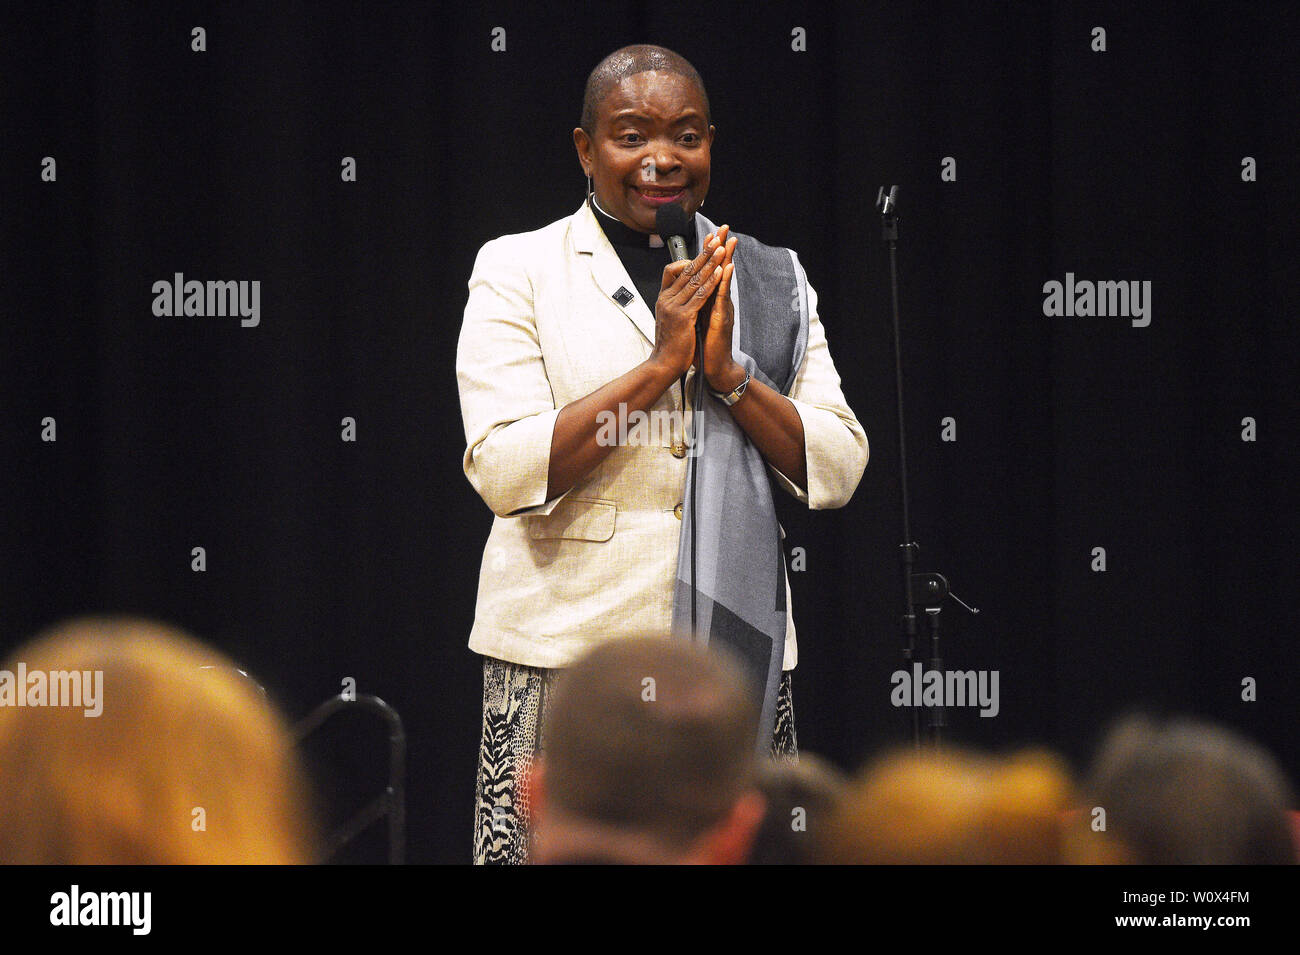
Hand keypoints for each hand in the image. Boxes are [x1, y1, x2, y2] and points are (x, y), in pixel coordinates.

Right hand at [649, 226, 729, 377]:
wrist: (664, 364)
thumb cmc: (671, 344)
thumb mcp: (669, 319)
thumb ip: (676, 304)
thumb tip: (684, 292)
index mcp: (663, 298)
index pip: (671, 270)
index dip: (687, 259)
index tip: (701, 251)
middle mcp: (666, 299)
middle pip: (685, 269)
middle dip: (703, 253)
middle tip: (716, 239)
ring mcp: (674, 307)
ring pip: (694, 279)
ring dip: (710, 262)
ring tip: (722, 249)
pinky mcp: (683, 317)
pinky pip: (700, 295)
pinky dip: (712, 281)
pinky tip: (721, 272)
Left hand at [702, 231, 744, 392]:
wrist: (713, 366)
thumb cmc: (705, 344)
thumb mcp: (699, 318)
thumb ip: (698, 304)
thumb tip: (692, 291)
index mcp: (711, 300)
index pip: (712, 272)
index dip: (712, 254)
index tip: (711, 235)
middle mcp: (719, 301)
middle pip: (721, 270)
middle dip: (722, 248)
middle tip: (725, 228)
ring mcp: (722, 308)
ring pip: (724, 279)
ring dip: (727, 259)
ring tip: (730, 241)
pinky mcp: (722, 318)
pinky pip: (723, 297)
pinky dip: (725, 281)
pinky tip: (727, 268)